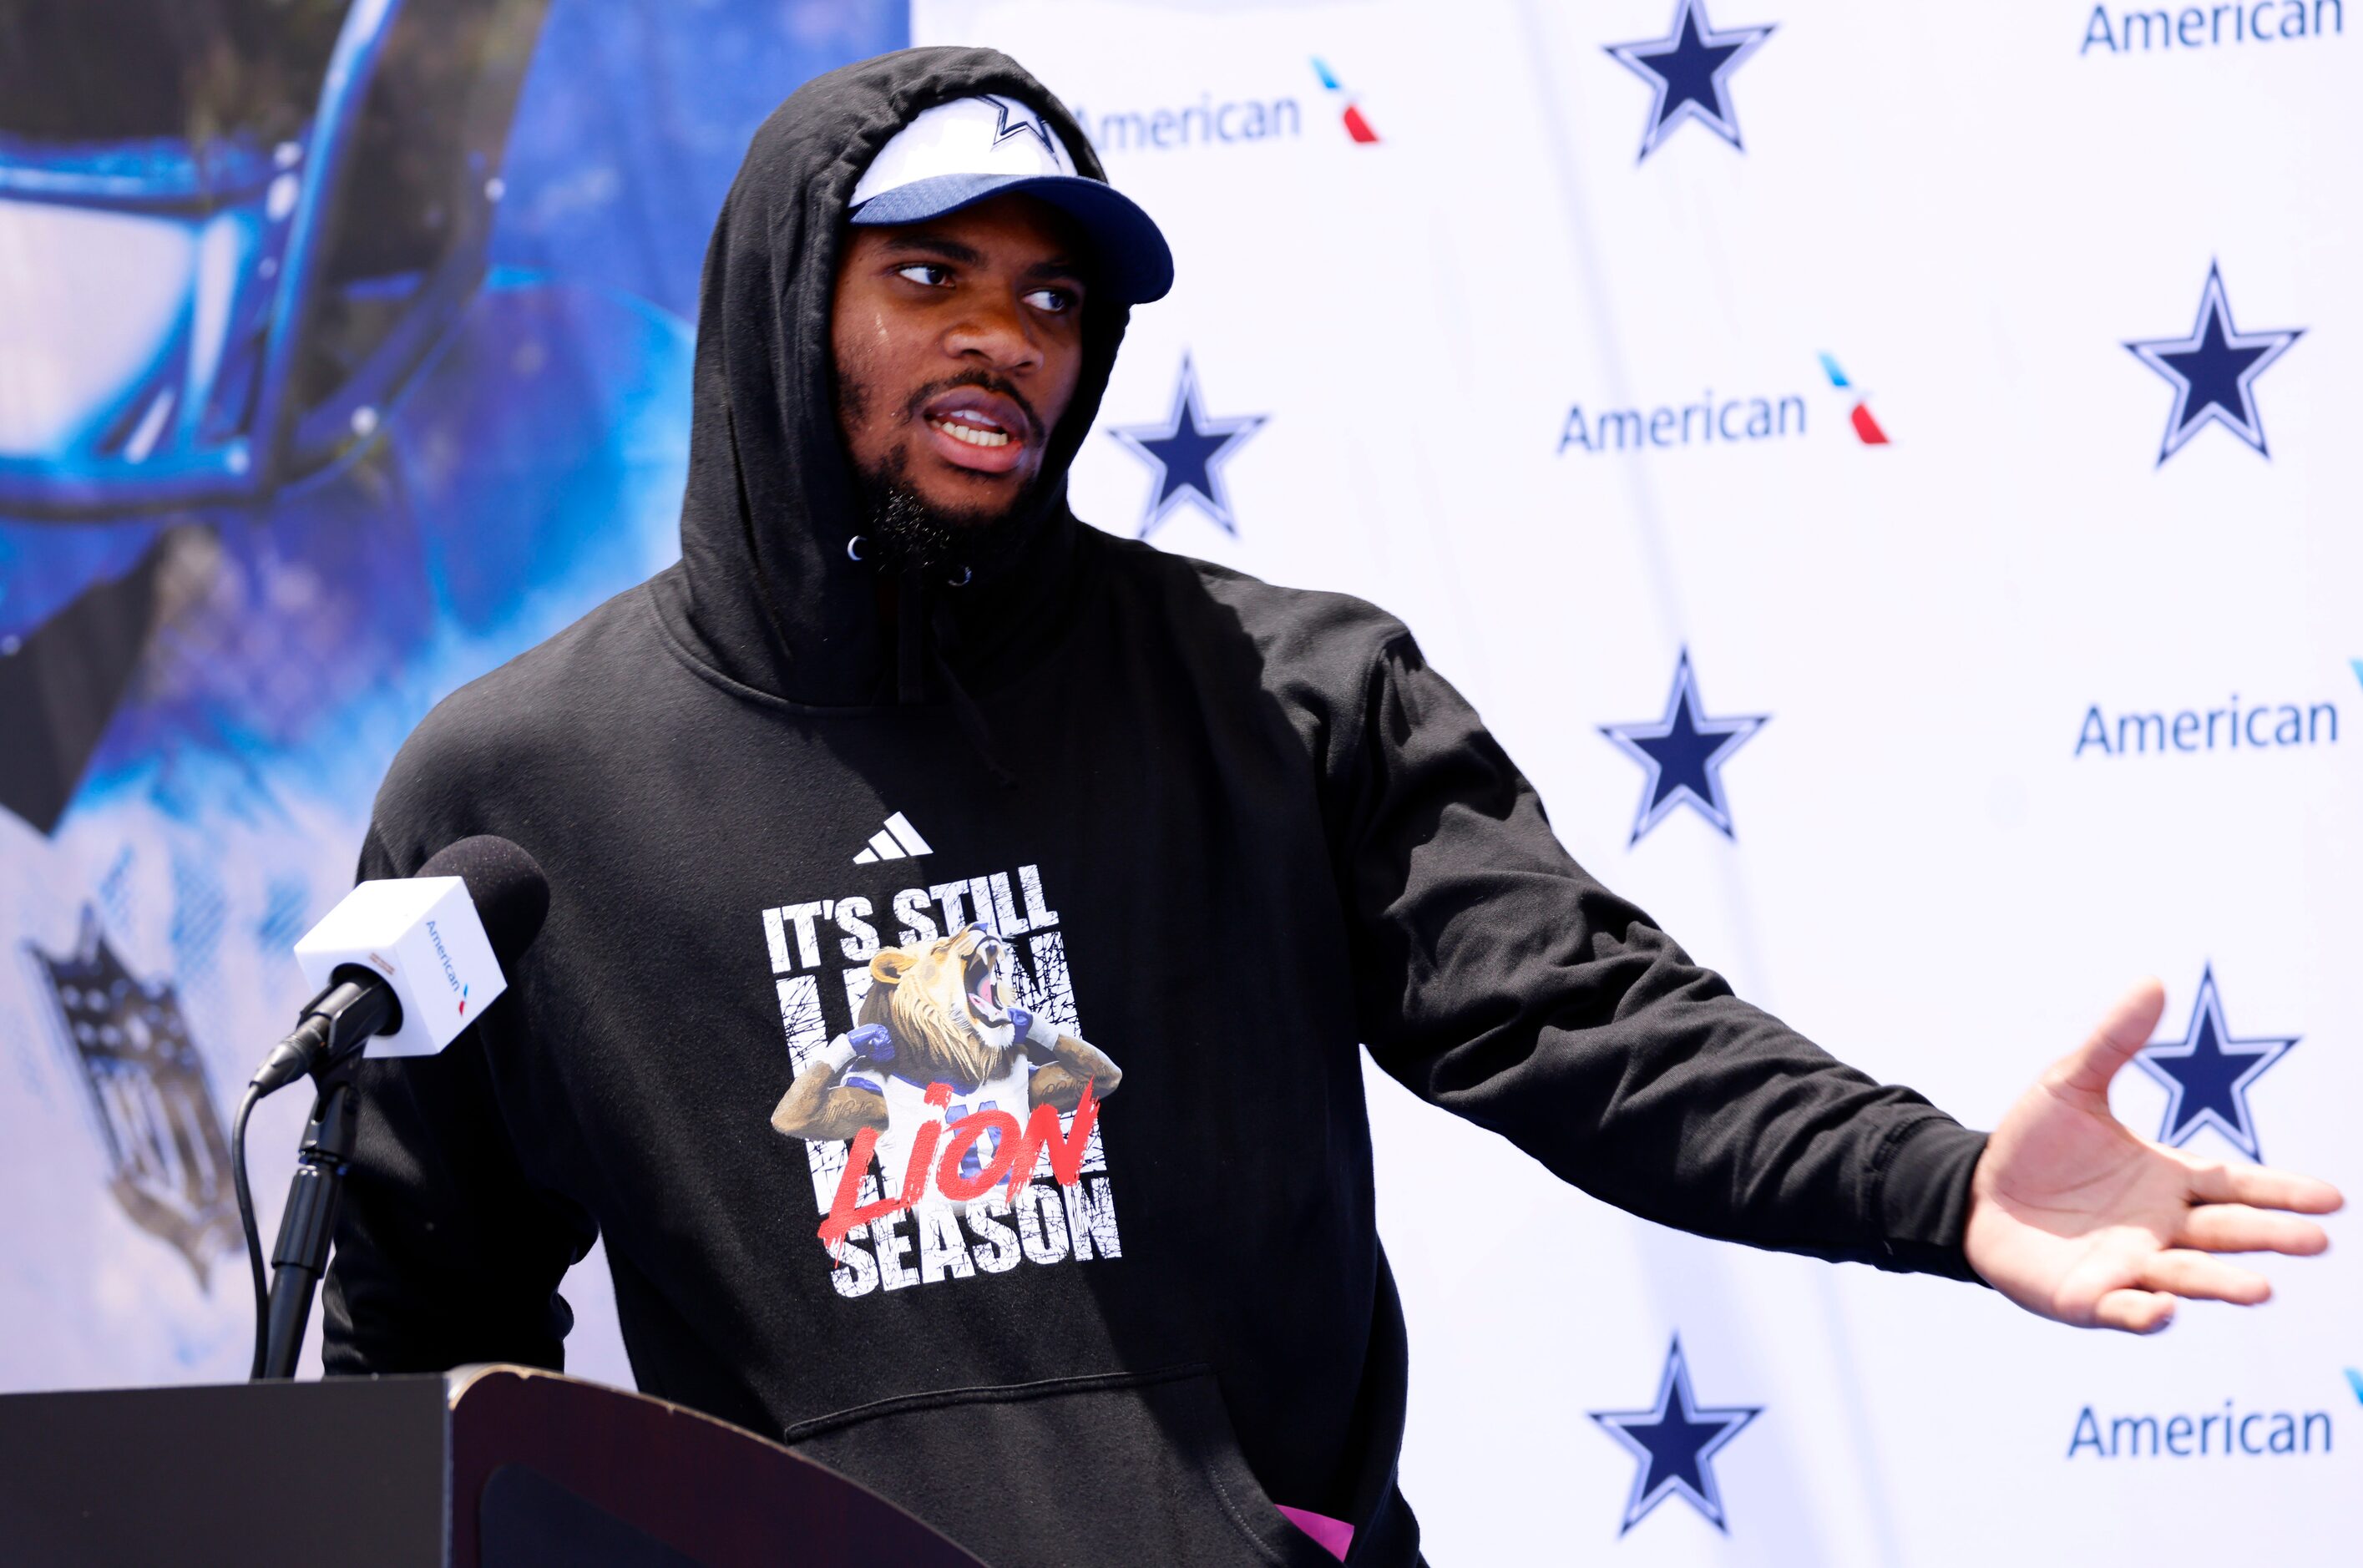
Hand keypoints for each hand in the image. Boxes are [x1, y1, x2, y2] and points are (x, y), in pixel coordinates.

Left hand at [1963, 979, 2342, 1332]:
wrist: (1973, 1190)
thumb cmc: (2034, 1143)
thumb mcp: (2071, 1084)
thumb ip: (2115, 1041)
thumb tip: (2154, 981)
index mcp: (2168, 1179)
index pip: (2236, 1184)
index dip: (2283, 1192)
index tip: (2332, 1199)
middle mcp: (2160, 1227)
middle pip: (2225, 1233)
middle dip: (2270, 1237)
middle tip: (2315, 1241)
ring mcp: (2129, 1265)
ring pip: (2186, 1276)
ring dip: (2221, 1283)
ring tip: (2259, 1289)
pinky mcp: (2087, 1298)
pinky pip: (2123, 1310)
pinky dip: (2145, 1314)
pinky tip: (2165, 1310)